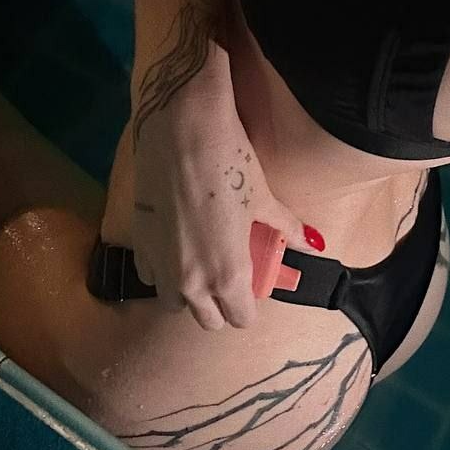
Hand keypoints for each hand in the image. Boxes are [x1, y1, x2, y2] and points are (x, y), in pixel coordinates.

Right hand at [131, 41, 324, 330]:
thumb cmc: (230, 164)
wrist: (180, 130)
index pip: (240, 318)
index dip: (249, 307)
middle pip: (206, 318)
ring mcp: (160, 264)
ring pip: (173, 301)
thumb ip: (286, 228)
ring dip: (188, 292)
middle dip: (220, 306)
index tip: (253, 287)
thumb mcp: (263, 198)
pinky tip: (174, 245)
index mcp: (228, 276)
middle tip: (229, 278)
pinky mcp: (136, 241)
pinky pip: (149, 273)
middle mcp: (190, 281)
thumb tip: (312, 242)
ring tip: (200, 264)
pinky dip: (161, 269)